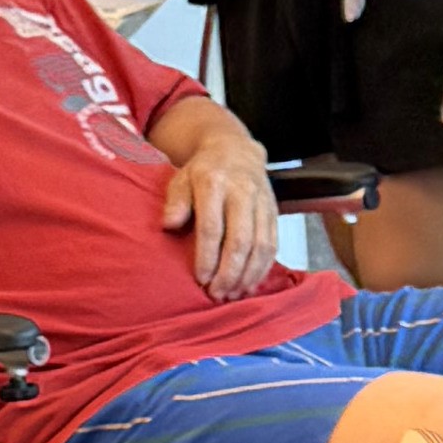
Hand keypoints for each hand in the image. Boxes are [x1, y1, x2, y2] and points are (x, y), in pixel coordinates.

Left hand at [155, 119, 278, 296]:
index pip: (212, 227)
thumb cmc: (202, 171)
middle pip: (240, 240)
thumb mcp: (181, 178)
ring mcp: (261, 202)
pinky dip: (263, 268)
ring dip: (248, 275)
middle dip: (229, 272)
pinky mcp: (273, 211)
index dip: (207, 257)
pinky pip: (273, 244)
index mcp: (214, 183)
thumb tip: (169, 225)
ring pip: (261, 246)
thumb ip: (175, 202)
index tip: (200, 279)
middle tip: (218, 294)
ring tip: (234, 294)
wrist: (236, 149)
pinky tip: (250, 283)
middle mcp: (242, 192)